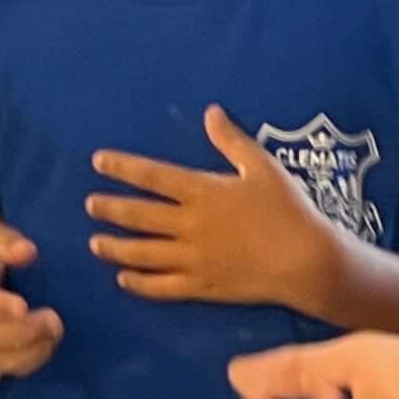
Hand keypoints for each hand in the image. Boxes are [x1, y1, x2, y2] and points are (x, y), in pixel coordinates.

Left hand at [85, 106, 341, 308]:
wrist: (308, 261)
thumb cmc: (288, 210)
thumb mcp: (263, 167)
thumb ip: (232, 141)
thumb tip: (211, 112)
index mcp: (202, 192)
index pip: (152, 176)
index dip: (123, 167)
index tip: (99, 162)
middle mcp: (190, 225)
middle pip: (139, 216)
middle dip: (110, 209)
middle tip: (90, 205)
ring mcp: (193, 258)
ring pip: (143, 253)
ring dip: (115, 248)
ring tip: (94, 243)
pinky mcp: (201, 286)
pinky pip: (162, 286)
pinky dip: (139, 284)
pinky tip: (123, 280)